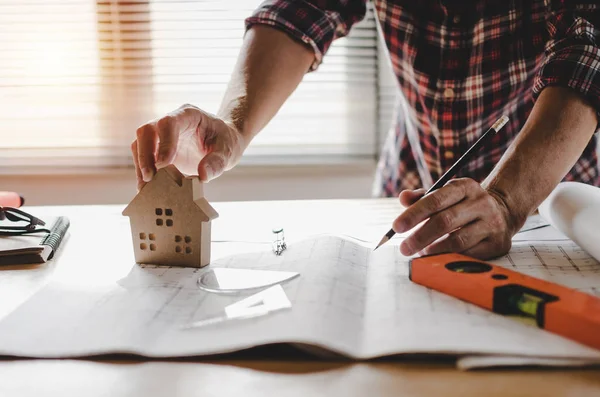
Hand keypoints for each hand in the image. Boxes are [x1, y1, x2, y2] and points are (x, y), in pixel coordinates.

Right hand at [131, 104, 246, 189]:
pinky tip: (147, 188)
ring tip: (146, 187)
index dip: (164, 143)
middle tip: (149, 178)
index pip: (168, 123)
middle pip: (147, 131)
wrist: (223, 141)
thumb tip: (203, 176)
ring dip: (141, 165)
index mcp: (188, 115)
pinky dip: (143, 173)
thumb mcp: (229, 150)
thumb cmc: (226, 141)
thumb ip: (217, 162)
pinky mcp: (158, 149)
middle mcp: (170, 122)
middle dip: (145, 155)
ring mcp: (161, 135)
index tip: (164, 164)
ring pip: (140, 144)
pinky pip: (143, 158)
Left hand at [393, 178, 522, 259]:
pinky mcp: (498, 243)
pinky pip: (470, 255)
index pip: (435, 200)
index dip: (414, 214)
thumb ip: (421, 197)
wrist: (501, 213)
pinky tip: (439, 258)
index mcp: (465, 187)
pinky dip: (451, 258)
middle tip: (404, 248)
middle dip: (420, 237)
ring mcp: (492, 223)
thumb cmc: (461, 205)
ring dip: (434, 250)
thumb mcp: (444, 195)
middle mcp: (481, 203)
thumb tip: (403, 198)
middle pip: (445, 221)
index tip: (396, 227)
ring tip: (420, 254)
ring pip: (458, 241)